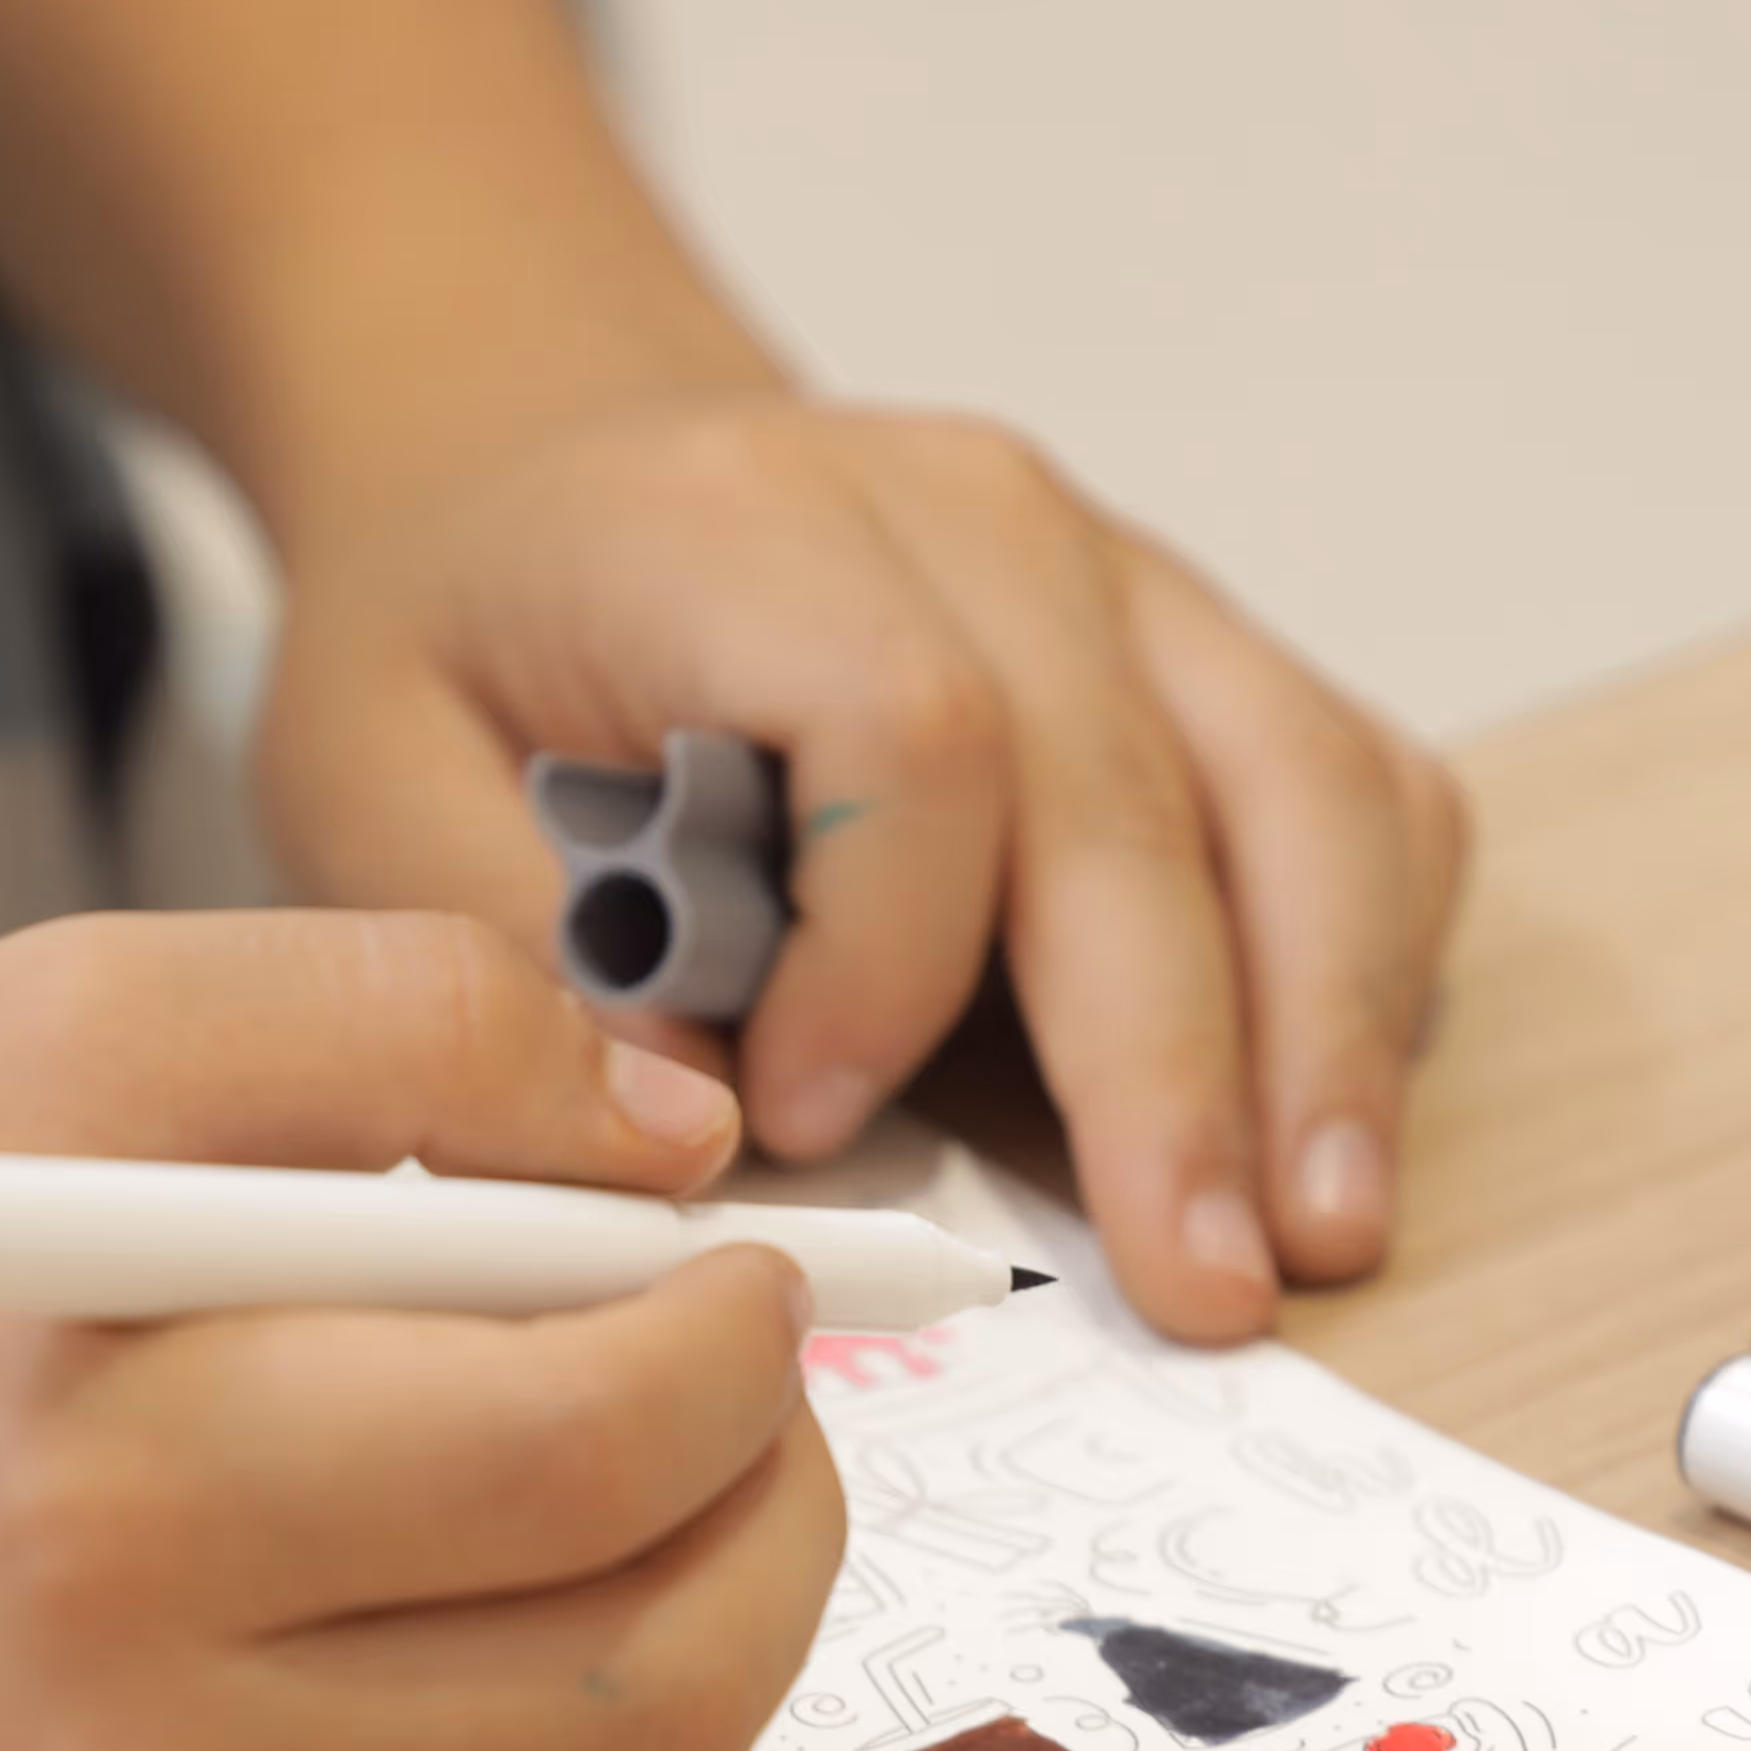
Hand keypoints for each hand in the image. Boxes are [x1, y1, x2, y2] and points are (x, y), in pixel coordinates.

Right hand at [0, 912, 845, 1750]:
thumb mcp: (71, 1028)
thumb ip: (403, 1019)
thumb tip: (685, 1139)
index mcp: (110, 1489)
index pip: (589, 1445)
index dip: (733, 1336)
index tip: (735, 1257)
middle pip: (660, 1664)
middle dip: (772, 1495)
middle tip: (744, 1378)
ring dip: (703, 1623)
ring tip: (637, 1479)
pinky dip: (559, 1748)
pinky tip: (466, 1618)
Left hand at [244, 391, 1474, 1344]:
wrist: (553, 463)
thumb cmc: (476, 641)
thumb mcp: (374, 770)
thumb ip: (500, 943)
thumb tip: (680, 1132)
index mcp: (747, 527)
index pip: (908, 723)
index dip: (885, 951)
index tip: (806, 1123)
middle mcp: (974, 521)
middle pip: (1135, 789)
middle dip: (1174, 1068)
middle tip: (1200, 1287)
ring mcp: (1121, 576)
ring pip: (1301, 784)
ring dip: (1328, 1028)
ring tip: (1321, 1232)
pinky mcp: (1202, 651)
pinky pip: (1359, 786)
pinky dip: (1375, 954)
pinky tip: (1333, 1126)